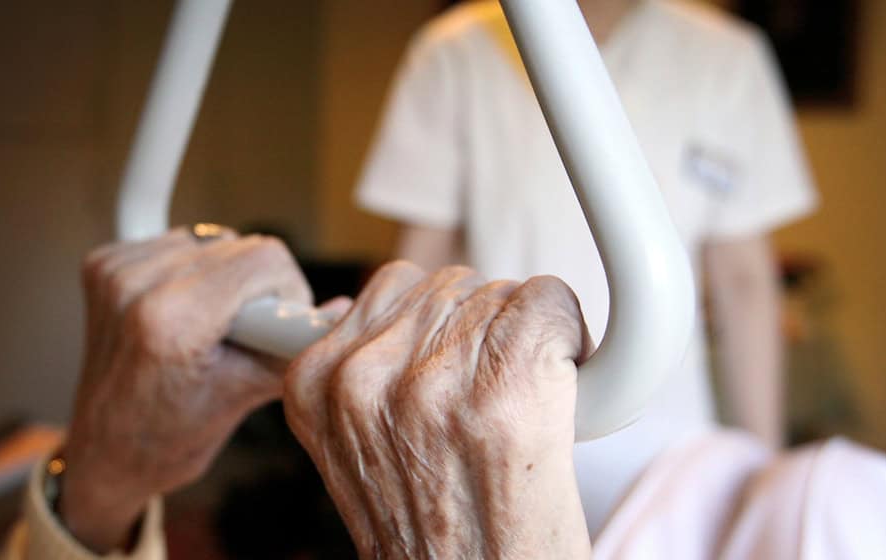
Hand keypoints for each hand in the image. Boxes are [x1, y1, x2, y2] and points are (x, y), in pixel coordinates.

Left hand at [59, 228, 311, 551]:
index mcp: (172, 321)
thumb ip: (294, 346)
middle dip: (255, 287)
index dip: (287, 290)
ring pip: (209, 240)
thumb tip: (341, 310)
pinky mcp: (103, 264)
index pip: (264, 259)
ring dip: (221, 276)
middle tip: (243, 333)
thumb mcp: (245, 394)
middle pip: (239, 245)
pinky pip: (175, 243)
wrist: (106, 452)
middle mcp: (136, 287)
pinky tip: (182, 310)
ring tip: (208, 325)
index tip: (278, 324)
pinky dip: (189, 270)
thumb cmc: (170, 436)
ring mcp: (115, 273)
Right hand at [284, 263, 592, 558]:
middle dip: (482, 329)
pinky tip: (558, 391)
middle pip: (453, 286)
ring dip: (523, 337)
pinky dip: (568, 337)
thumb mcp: (359, 451)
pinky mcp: (508, 386)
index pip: (392, 286)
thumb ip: (364, 378)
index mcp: (317, 384)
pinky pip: (549, 304)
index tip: (453, 362)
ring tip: (517, 407)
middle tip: (490, 399)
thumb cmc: (431, 538)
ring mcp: (433, 381)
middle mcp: (364, 376)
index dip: (437, 323)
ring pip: (501, 293)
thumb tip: (388, 310)